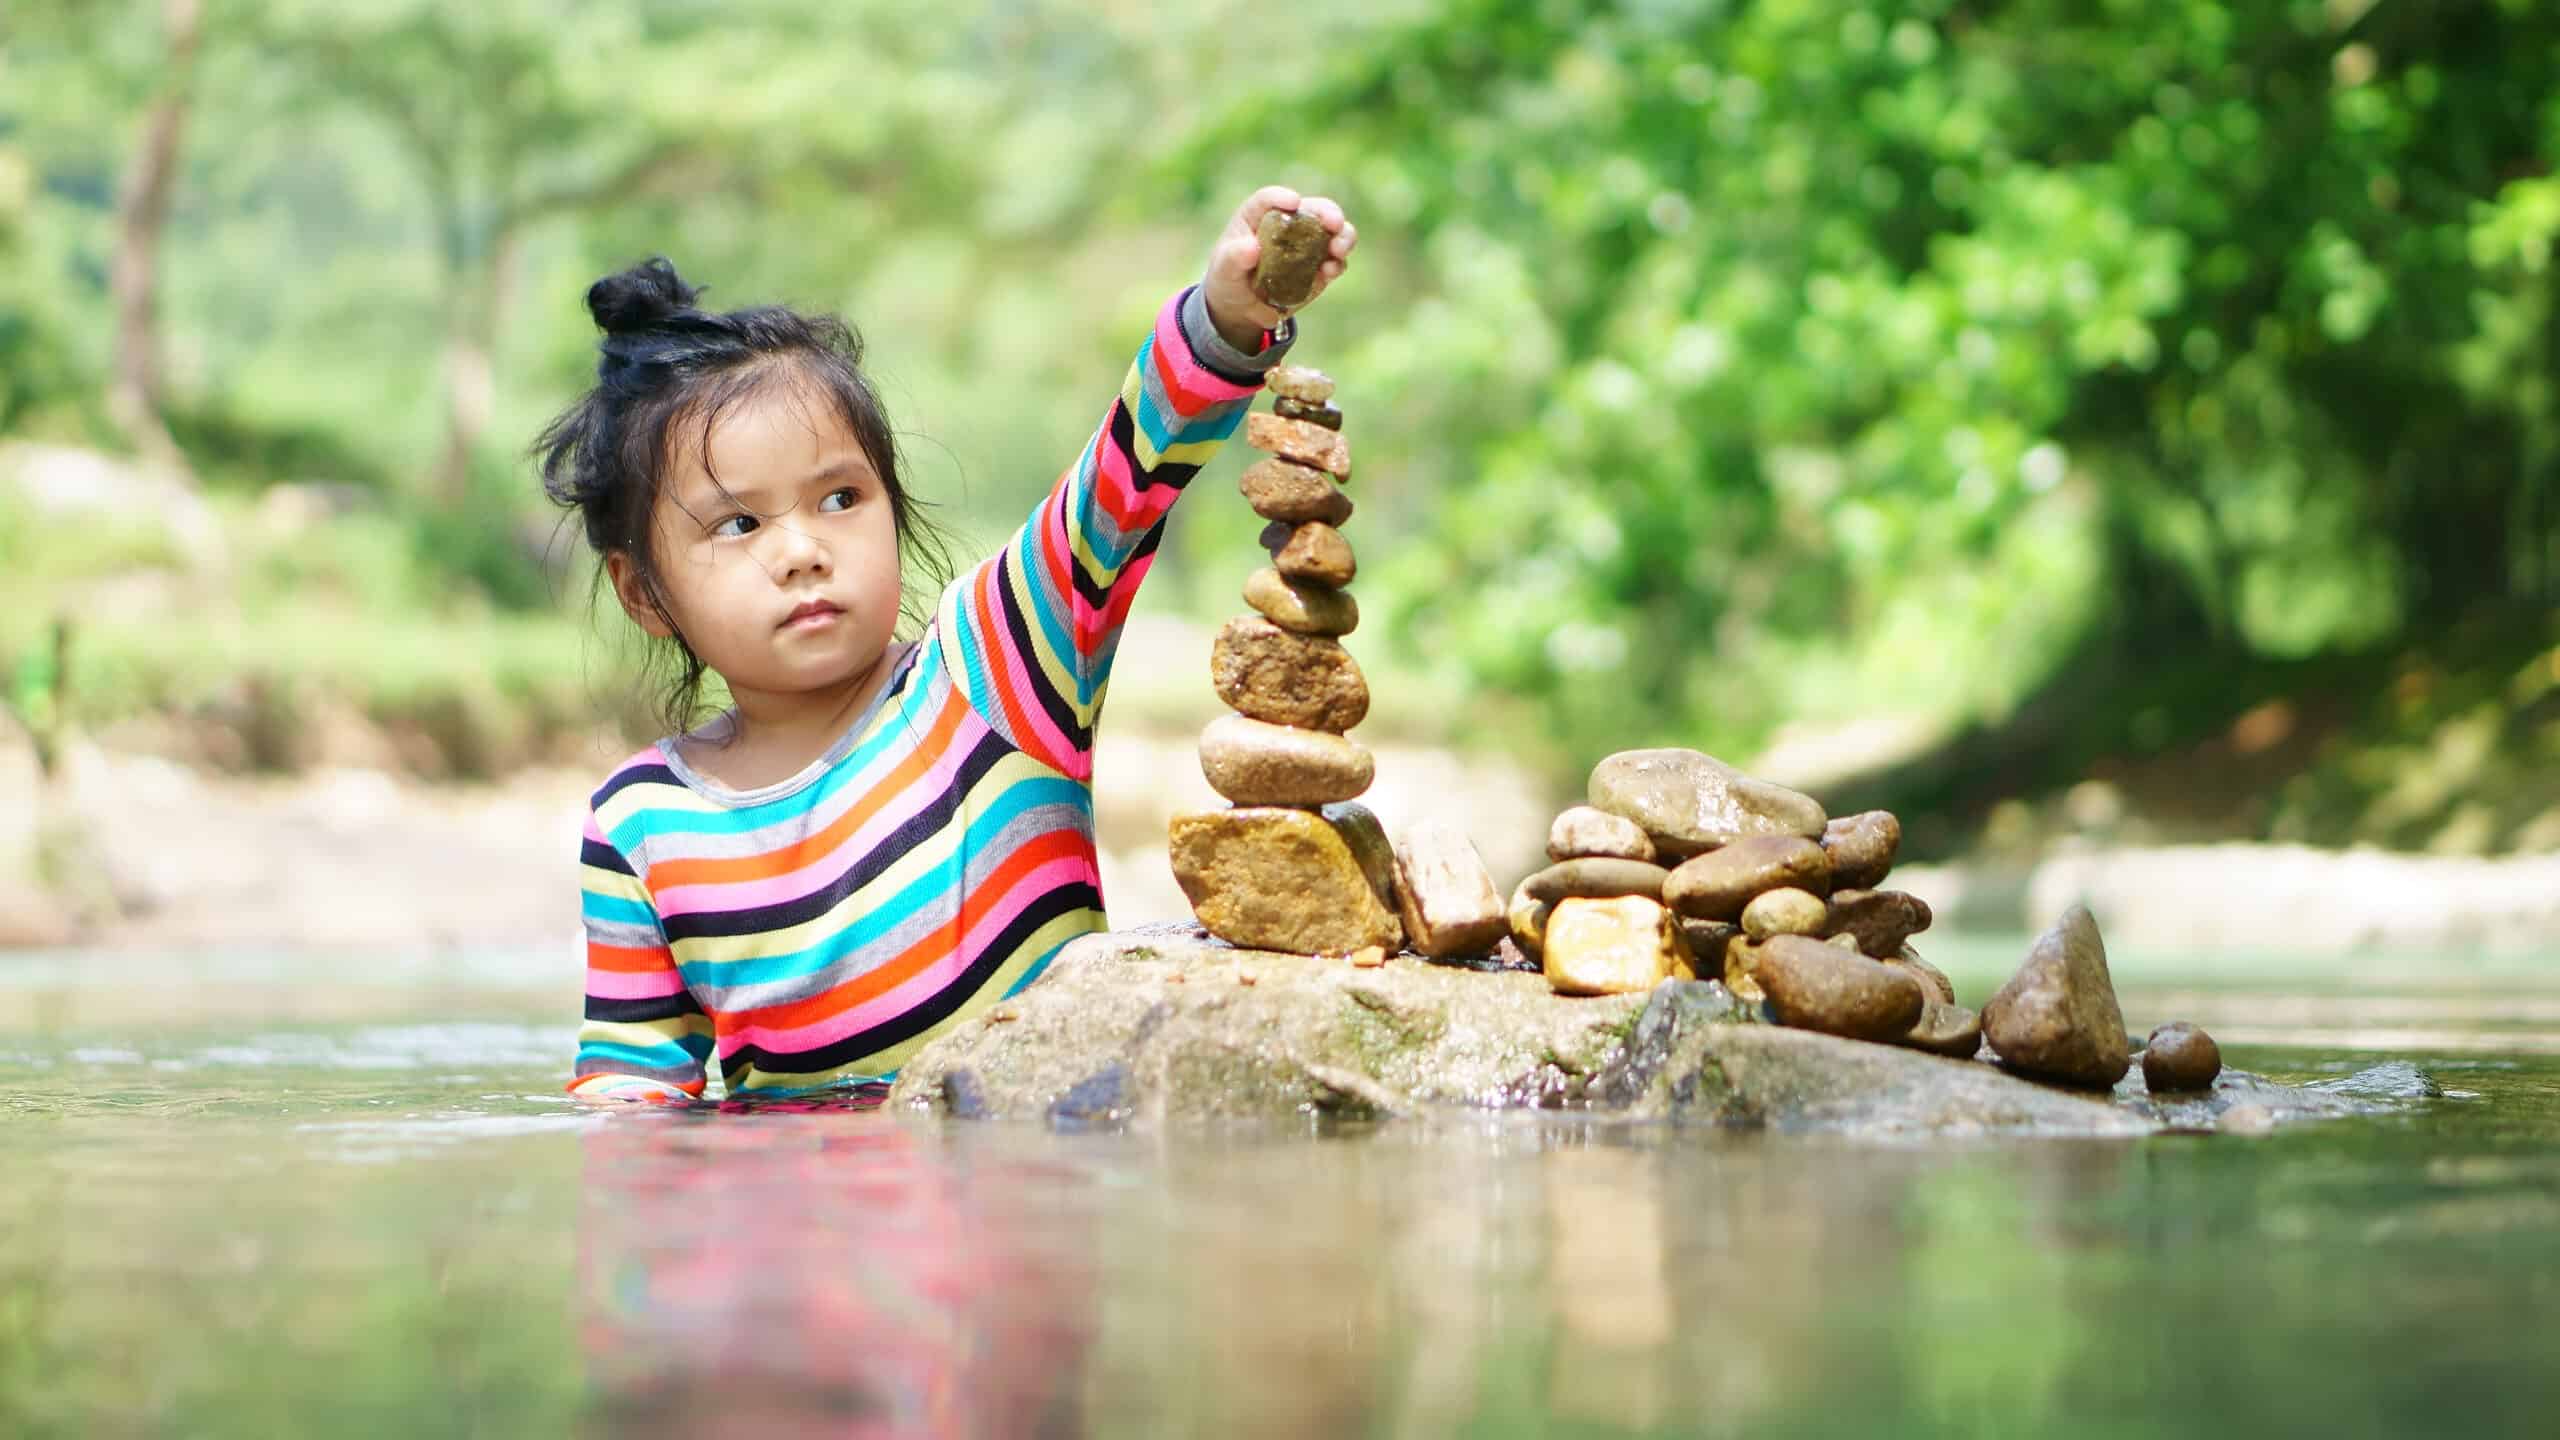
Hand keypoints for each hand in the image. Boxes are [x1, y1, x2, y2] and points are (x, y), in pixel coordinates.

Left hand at [1201, 186, 1357, 350]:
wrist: (1241, 308)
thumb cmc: (1229, 278)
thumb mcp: (1224, 269)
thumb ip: (1234, 257)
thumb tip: (1252, 248)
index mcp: (1258, 215)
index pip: (1269, 199)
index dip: (1282, 197)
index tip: (1294, 202)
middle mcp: (1288, 224)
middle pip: (1313, 208)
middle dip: (1328, 212)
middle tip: (1334, 223)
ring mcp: (1307, 244)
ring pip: (1334, 231)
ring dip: (1343, 236)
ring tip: (1339, 249)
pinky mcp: (1319, 267)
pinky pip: (1335, 261)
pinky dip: (1338, 263)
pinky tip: (1331, 270)